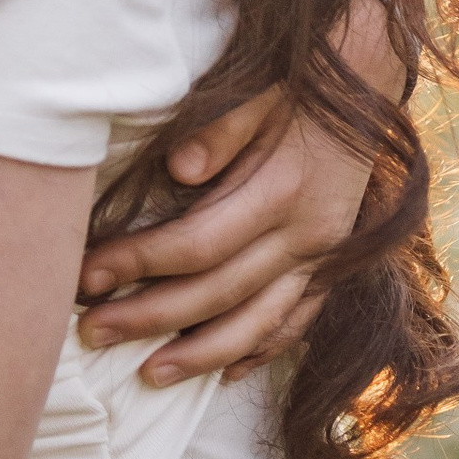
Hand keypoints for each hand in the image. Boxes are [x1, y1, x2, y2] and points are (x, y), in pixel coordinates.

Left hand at [77, 84, 376, 382]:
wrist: (372, 83)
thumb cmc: (299, 84)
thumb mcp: (260, 91)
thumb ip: (221, 129)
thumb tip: (178, 170)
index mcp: (282, 191)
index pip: (198, 243)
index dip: (139, 263)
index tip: (86, 275)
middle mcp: (307, 235)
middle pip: (219, 293)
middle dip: (149, 316)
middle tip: (90, 332)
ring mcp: (324, 257)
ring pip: (259, 323)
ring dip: (201, 355)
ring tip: (148, 375)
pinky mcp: (334, 265)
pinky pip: (297, 321)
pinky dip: (260, 349)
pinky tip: (225, 373)